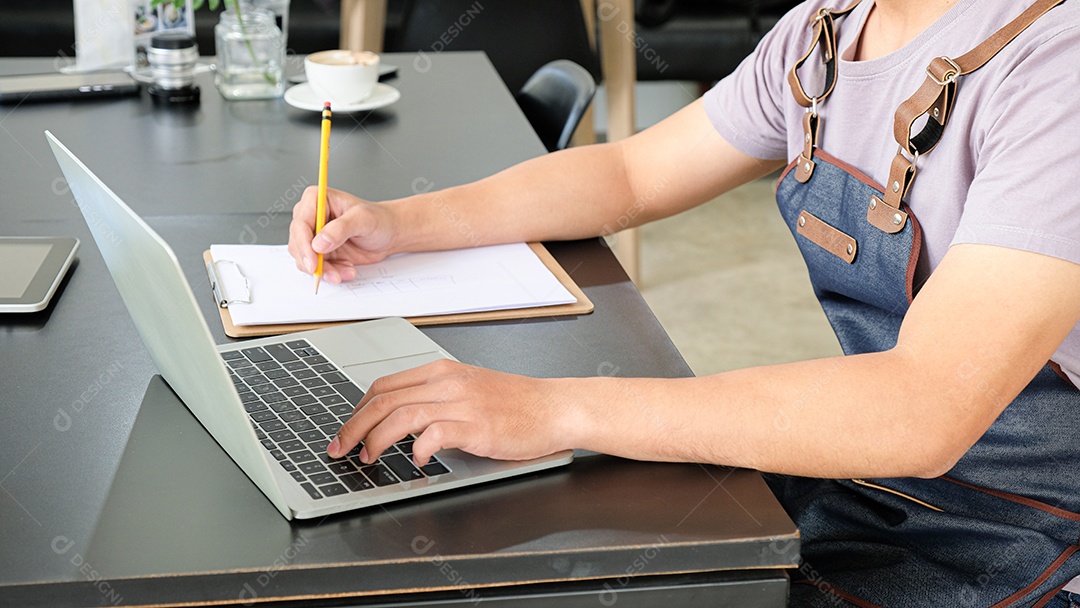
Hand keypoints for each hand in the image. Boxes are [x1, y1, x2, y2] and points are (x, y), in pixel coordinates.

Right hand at [287, 186, 396, 283]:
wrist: (389, 233)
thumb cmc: (379, 219)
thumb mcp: (364, 219)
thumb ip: (341, 228)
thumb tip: (319, 243)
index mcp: (317, 199)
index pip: (300, 223)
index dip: (304, 245)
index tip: (313, 262)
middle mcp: (311, 217)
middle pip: (297, 243)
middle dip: (313, 262)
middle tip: (331, 274)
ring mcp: (314, 236)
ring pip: (304, 259)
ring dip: (324, 270)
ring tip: (346, 271)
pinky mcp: (320, 252)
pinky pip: (316, 268)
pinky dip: (331, 273)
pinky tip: (347, 270)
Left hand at [327, 359, 571, 465]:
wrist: (554, 408)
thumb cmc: (516, 404)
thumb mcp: (469, 390)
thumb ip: (435, 399)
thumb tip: (395, 421)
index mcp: (441, 372)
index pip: (384, 386)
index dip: (357, 411)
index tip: (346, 431)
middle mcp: (447, 383)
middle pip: (383, 400)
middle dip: (353, 427)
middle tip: (340, 449)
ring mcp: (462, 404)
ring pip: (400, 415)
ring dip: (376, 440)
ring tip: (368, 458)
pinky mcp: (476, 427)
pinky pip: (433, 435)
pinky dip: (416, 450)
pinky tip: (415, 461)